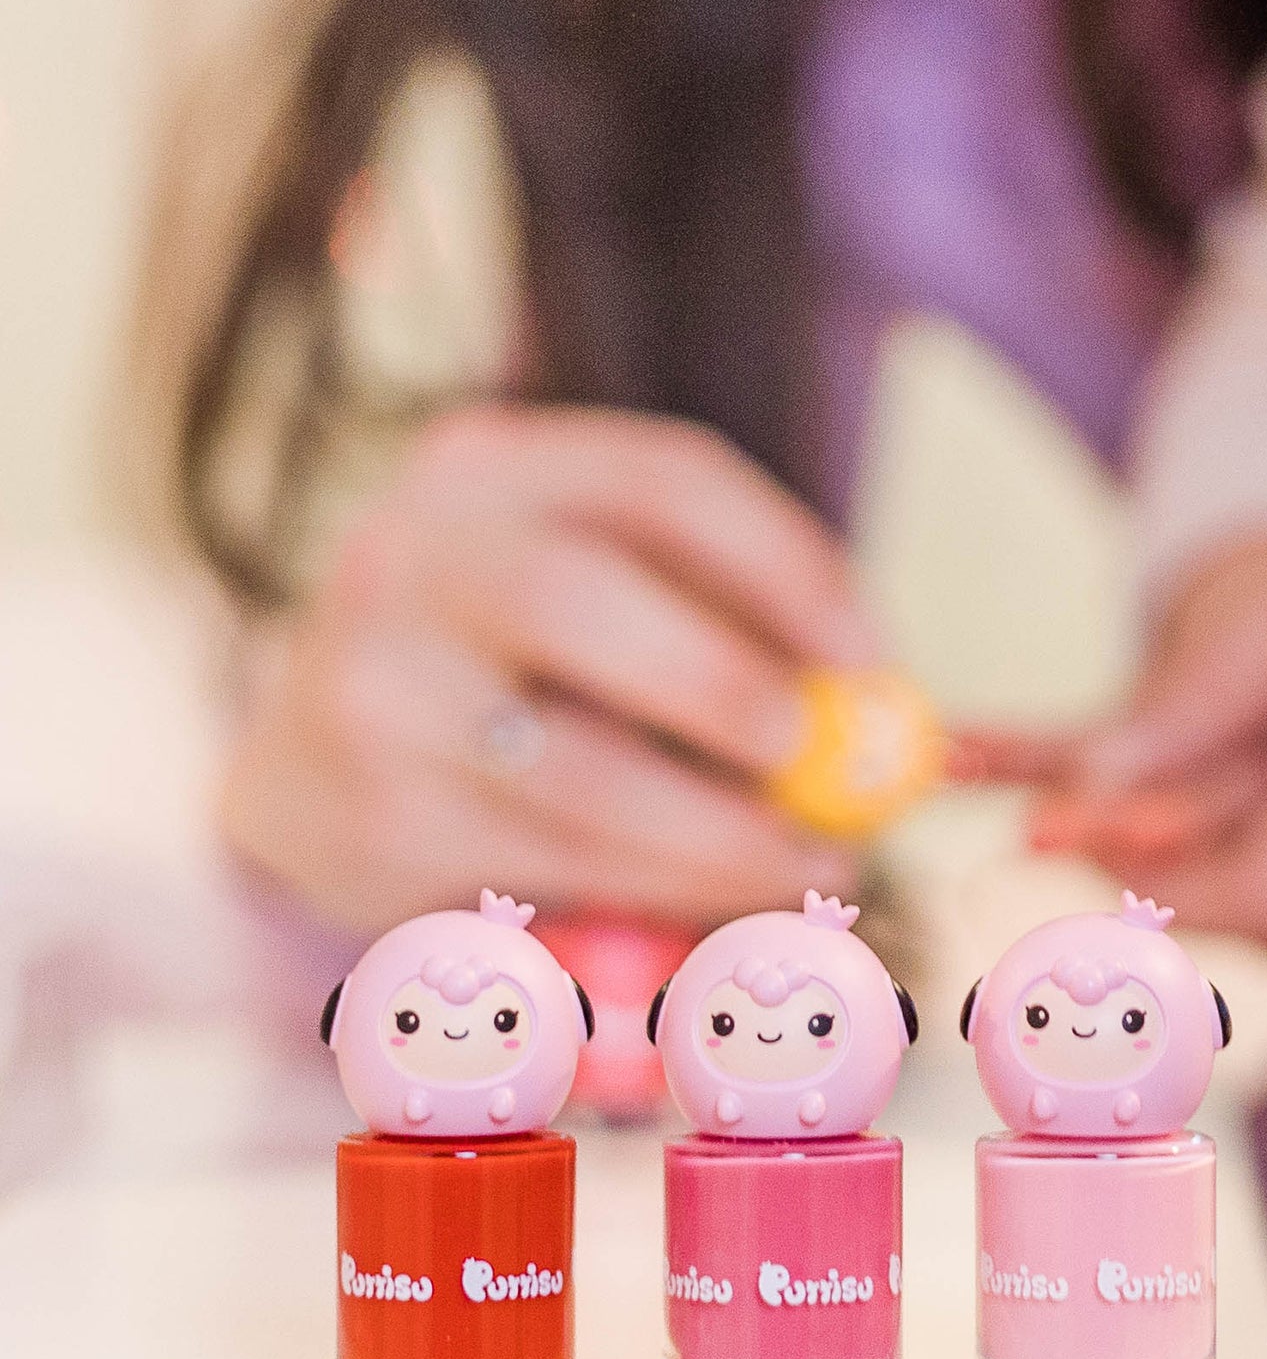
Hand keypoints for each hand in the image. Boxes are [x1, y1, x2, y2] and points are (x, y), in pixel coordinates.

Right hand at [222, 403, 872, 932]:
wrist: (298, 761)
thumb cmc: (506, 661)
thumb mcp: (583, 582)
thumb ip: (712, 612)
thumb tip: (875, 696)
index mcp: (489, 466)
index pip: (661, 480)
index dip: (787, 567)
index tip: (873, 659)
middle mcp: (411, 557)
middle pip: (575, 601)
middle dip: (720, 686)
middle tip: (818, 755)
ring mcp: (372, 691)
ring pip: (571, 774)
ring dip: (714, 833)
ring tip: (805, 858)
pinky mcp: (374, 821)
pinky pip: (543, 867)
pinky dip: (653, 889)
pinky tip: (719, 892)